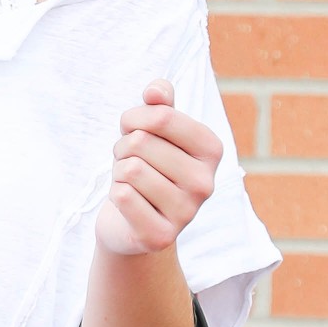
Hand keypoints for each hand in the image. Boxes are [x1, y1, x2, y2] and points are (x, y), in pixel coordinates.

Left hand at [95, 77, 219, 259]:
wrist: (132, 223)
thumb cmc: (146, 167)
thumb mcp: (153, 131)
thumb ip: (159, 105)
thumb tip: (156, 89)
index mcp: (211, 150)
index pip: (161, 116)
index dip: (133, 118)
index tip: (132, 130)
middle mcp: (206, 183)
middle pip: (140, 142)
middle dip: (123, 148)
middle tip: (130, 163)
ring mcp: (187, 213)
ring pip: (129, 169)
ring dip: (118, 173)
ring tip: (129, 183)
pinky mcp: (161, 237)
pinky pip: (123, 197)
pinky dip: (115, 195)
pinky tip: (128, 205)